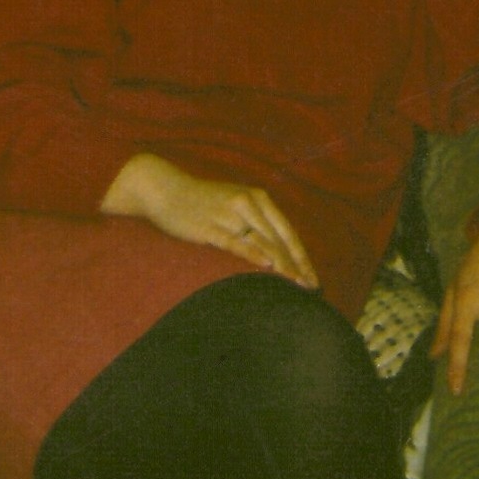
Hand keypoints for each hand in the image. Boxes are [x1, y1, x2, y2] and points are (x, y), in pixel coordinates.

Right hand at [101, 153, 318, 289]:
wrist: (165, 189)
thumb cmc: (201, 201)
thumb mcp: (233, 204)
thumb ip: (254, 223)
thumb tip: (275, 254)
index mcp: (257, 198)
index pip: (287, 232)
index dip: (301, 257)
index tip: (313, 280)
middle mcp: (247, 203)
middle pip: (278, 240)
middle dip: (296, 266)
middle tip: (310, 289)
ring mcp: (228, 214)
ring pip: (261, 243)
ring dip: (281, 265)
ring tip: (294, 286)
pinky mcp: (209, 226)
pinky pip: (234, 242)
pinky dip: (252, 254)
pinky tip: (266, 266)